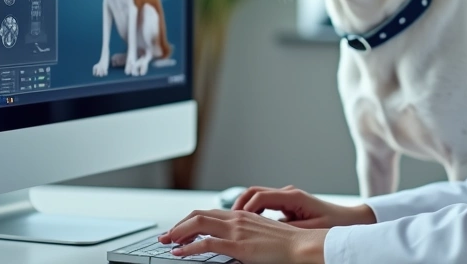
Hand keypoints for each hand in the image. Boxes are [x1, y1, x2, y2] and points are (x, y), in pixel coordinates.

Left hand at [157, 209, 327, 263]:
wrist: (301, 245)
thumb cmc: (286, 243)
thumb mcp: (260, 234)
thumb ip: (244, 235)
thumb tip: (231, 242)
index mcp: (241, 216)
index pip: (208, 213)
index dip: (189, 220)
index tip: (178, 229)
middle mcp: (236, 219)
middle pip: (198, 215)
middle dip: (178, 225)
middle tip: (165, 235)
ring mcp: (236, 231)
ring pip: (198, 224)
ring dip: (178, 233)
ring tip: (167, 242)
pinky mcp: (237, 246)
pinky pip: (206, 244)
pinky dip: (188, 248)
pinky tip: (179, 253)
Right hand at [232, 185, 376, 228]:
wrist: (348, 219)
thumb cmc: (334, 223)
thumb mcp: (311, 229)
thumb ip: (291, 230)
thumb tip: (270, 233)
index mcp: (293, 197)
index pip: (261, 196)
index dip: (246, 208)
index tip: (236, 220)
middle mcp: (287, 193)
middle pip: (254, 192)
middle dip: (238, 204)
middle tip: (228, 220)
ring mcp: (286, 198)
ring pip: (257, 197)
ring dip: (244, 207)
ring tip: (233, 223)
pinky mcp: (287, 205)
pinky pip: (264, 204)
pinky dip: (252, 211)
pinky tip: (247, 225)